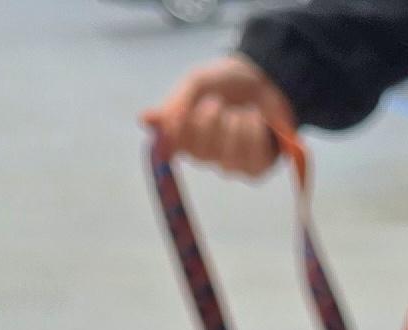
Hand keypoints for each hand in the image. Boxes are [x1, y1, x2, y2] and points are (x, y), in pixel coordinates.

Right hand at [144, 56, 295, 177]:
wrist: (263, 79)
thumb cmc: (225, 83)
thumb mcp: (196, 83)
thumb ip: (175, 103)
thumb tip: (144, 121)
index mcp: (184, 135)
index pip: (172, 144)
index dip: (182, 128)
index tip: (191, 107)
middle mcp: (203, 155)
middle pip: (200, 150)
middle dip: (212, 119)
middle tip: (220, 103)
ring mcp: (228, 165)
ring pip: (227, 156)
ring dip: (237, 125)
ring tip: (242, 111)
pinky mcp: (253, 171)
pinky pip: (251, 159)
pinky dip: (255, 133)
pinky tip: (257, 121)